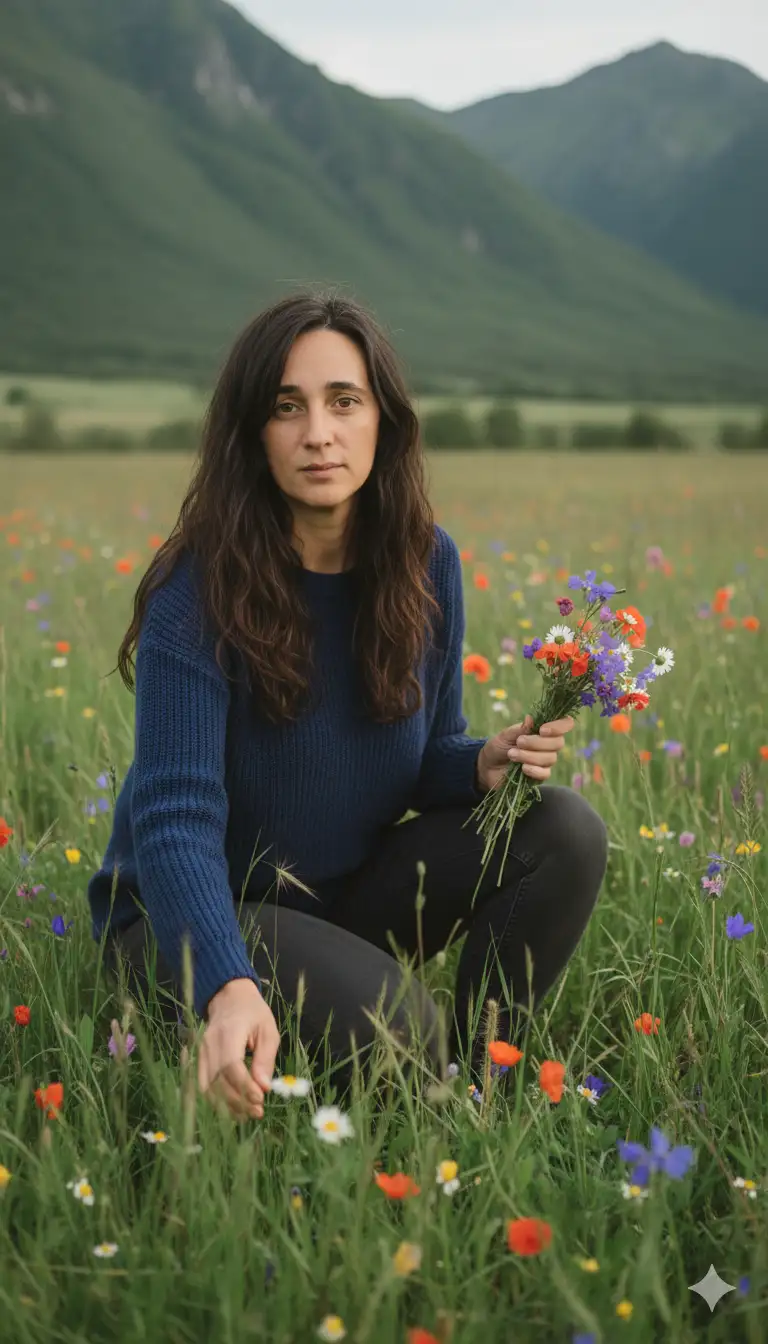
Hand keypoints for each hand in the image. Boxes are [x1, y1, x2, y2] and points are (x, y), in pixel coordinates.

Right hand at [198, 978, 280, 1120]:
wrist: (228, 997)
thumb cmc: (253, 1013)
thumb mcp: (268, 1030)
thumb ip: (265, 1058)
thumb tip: (264, 1087)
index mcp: (228, 1032)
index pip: (230, 1065)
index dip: (244, 1086)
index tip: (260, 1099)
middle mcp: (209, 1044)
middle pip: (217, 1080)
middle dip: (237, 1101)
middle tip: (257, 1112)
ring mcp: (200, 1053)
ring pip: (207, 1087)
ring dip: (226, 1105)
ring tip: (247, 1114)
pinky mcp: (198, 1060)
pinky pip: (203, 1086)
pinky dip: (216, 1101)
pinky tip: (233, 1109)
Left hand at [476, 714, 574, 792]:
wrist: (488, 766)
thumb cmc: (498, 746)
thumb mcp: (506, 735)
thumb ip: (520, 729)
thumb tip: (531, 718)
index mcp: (543, 730)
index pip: (565, 724)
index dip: (559, 726)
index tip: (542, 730)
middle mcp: (548, 745)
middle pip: (558, 743)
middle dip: (537, 742)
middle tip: (519, 742)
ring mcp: (545, 761)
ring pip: (550, 758)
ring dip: (530, 756)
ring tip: (512, 754)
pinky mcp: (539, 776)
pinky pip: (545, 773)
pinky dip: (534, 770)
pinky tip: (522, 768)